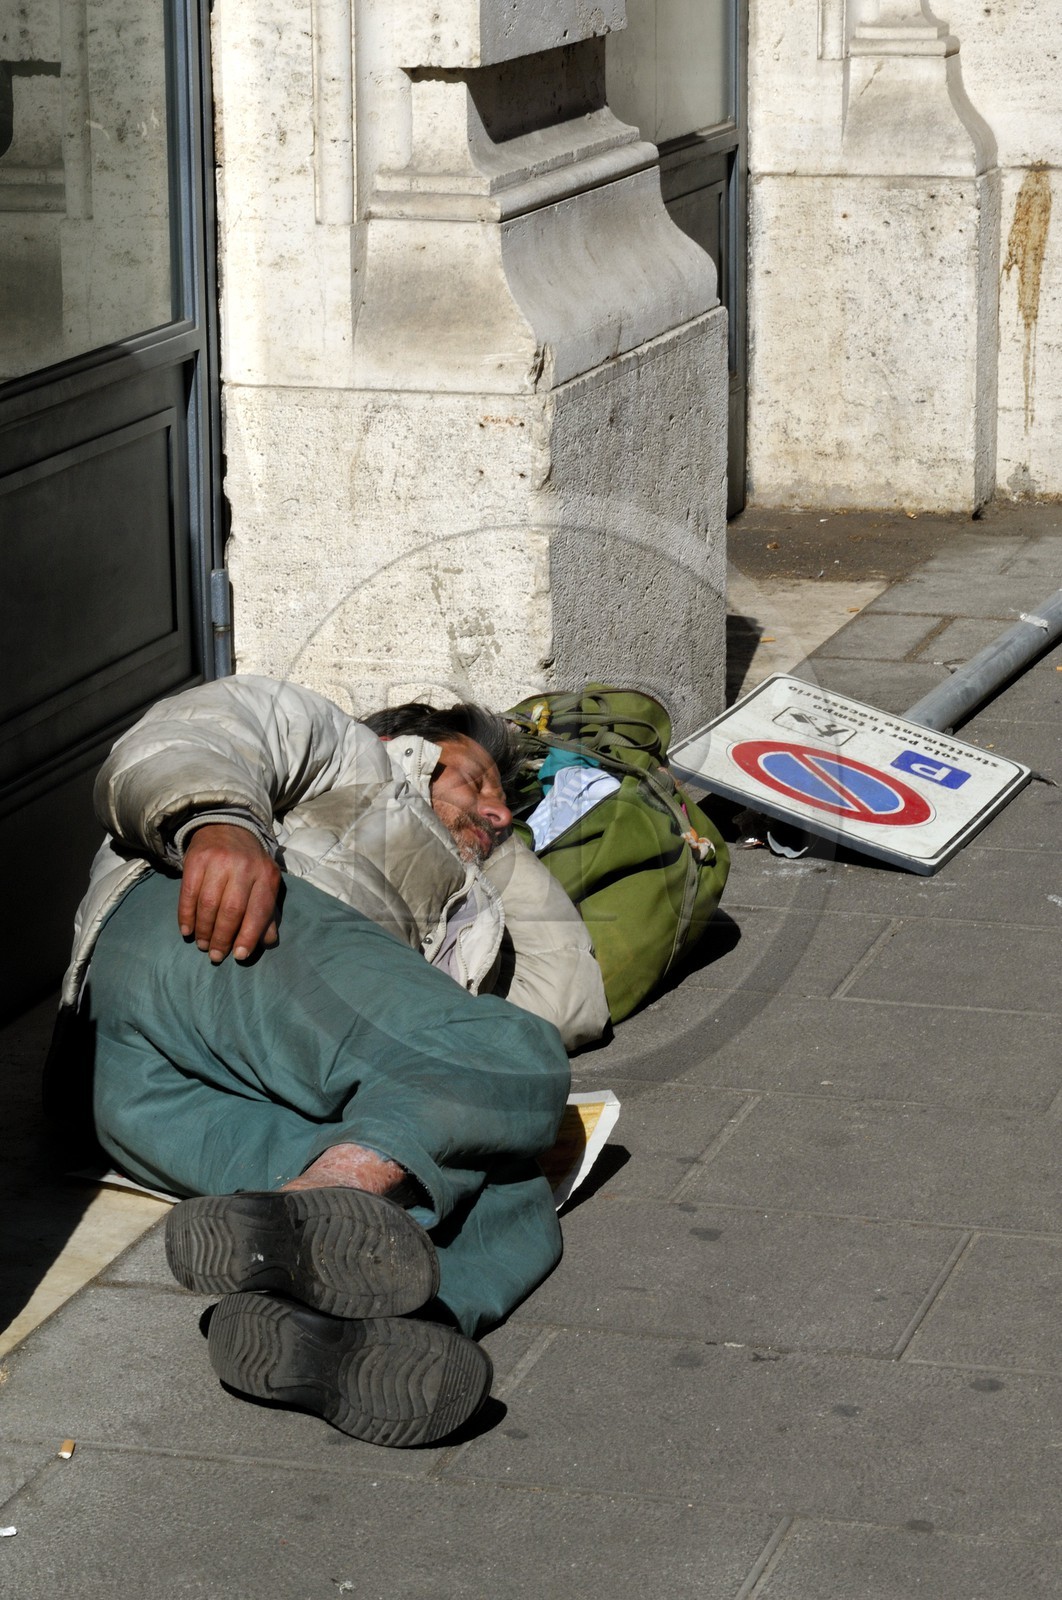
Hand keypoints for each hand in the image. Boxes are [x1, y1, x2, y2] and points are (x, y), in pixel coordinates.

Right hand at [178, 823, 281, 962]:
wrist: (227, 828)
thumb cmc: (249, 864)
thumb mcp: (265, 882)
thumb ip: (268, 912)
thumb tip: (268, 942)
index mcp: (266, 875)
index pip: (259, 911)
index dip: (249, 936)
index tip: (239, 956)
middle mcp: (244, 867)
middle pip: (232, 910)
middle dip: (223, 938)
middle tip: (216, 955)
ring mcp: (219, 862)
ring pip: (209, 904)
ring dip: (204, 930)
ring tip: (203, 945)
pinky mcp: (196, 859)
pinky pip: (188, 894)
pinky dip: (186, 916)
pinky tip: (187, 931)